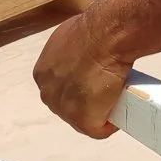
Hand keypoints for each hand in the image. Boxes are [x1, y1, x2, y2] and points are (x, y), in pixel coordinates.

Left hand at [32, 12, 133, 138]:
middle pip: (67, 105)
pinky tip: (118, 116)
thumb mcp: (69, 38)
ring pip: (82, 120)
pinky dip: (109, 126)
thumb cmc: (94, 29)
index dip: (76, 87)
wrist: (106, 36)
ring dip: (98, 114)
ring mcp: (64, 109)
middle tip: (106, 92)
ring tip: (115, 103)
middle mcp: (47, 93)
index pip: (58, 88)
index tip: (93, 82)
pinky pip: (98, 130)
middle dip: (85, 103)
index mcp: (42, 73)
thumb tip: (81, 54)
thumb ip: (69, 52)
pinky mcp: (83, 120)